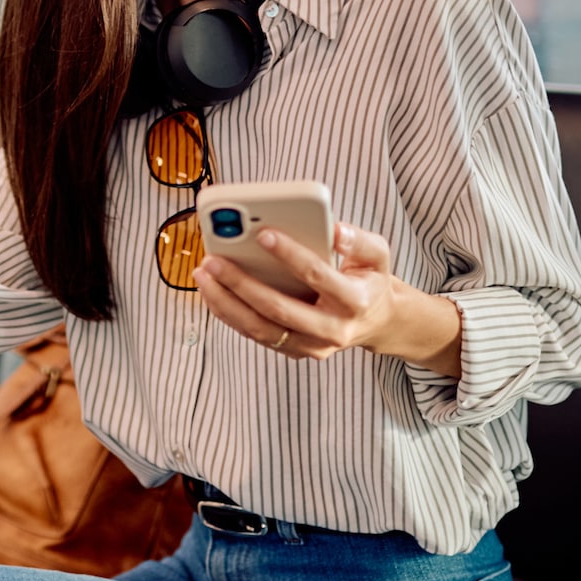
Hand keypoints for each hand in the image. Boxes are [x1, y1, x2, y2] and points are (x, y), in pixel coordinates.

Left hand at [192, 223, 402, 361]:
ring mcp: (311, 346)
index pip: (316, 275)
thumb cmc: (370, 280)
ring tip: (203, 274)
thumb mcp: (378, 254)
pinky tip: (211, 291)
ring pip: (260, 328)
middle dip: (241, 283)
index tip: (262, 233)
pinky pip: (255, 334)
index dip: (289, 254)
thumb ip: (359, 240)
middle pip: (278, 309)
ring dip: (225, 302)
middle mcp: (332, 329)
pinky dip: (228, 313)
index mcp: (354, 300)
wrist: (376, 321)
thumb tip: (334, 229)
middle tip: (214, 260)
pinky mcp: (294, 350)